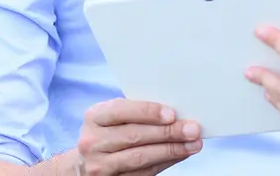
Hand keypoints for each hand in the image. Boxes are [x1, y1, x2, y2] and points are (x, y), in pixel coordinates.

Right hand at [75, 99, 202, 174]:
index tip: (172, 114)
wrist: (85, 163)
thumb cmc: (109, 133)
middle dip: (167, 132)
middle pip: (134, 136)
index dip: (147, 112)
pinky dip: (165, 163)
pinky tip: (180, 155)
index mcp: (94, 117)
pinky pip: (143, 173)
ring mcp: (99, 165)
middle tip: (192, 129)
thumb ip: (138, 114)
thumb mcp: (114, 118)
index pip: (121, 110)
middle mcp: (92, 142)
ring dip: (171, 150)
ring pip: (140, 157)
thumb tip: (177, 115)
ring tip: (193, 144)